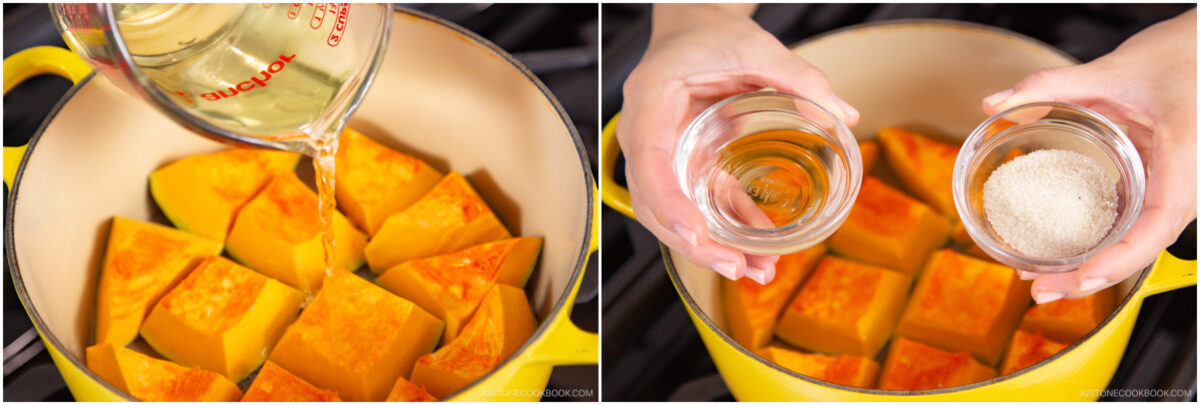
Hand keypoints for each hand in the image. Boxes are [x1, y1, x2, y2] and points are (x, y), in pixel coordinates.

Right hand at [617, 4, 857, 283]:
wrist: (695, 27)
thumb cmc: (709, 34)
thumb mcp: (755, 45)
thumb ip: (797, 76)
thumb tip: (841, 114)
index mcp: (651, 102)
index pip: (647, 161)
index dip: (668, 202)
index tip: (694, 233)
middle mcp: (648, 135)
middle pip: (655, 203)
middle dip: (693, 242)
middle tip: (734, 266)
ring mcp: (666, 154)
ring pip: (676, 215)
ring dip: (712, 247)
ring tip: (755, 271)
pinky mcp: (689, 164)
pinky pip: (704, 205)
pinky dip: (728, 231)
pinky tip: (758, 251)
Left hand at [982, 9, 1196, 302]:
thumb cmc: (1183, 56)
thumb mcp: (1112, 69)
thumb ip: (1050, 85)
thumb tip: (997, 104)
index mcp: (1186, 161)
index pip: (1156, 227)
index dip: (1118, 260)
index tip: (1080, 278)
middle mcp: (1185, 182)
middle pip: (1140, 246)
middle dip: (1091, 275)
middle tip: (1040, 289)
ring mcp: (1176, 185)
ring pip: (1137, 239)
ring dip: (1093, 263)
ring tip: (1044, 278)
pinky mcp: (1162, 180)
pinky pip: (1135, 219)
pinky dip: (1101, 239)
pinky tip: (1064, 246)